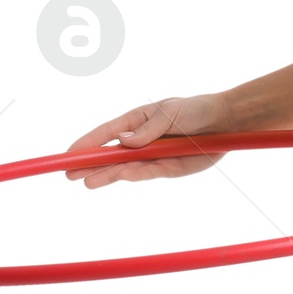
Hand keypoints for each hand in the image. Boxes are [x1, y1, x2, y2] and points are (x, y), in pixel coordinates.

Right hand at [64, 93, 231, 185]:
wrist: (224, 123)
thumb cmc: (195, 111)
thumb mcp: (171, 113)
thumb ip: (149, 129)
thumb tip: (124, 141)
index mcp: (136, 121)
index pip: (106, 133)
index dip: (87, 143)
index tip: (70, 153)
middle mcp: (140, 140)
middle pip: (110, 155)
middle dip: (90, 164)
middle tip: (69, 174)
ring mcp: (152, 156)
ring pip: (124, 168)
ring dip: (106, 175)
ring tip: (86, 182)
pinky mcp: (167, 169)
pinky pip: (146, 174)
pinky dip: (132, 176)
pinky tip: (117, 177)